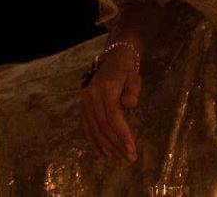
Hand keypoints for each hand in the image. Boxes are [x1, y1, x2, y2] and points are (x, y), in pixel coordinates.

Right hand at [80, 42, 140, 162]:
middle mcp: (91, 96)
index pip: (113, 117)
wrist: (112, 59)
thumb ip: (132, 91)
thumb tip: (130, 105)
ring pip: (93, 129)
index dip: (122, 135)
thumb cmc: (126, 71)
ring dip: (106, 146)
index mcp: (105, 90)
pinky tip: (101, 154)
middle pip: (103, 126)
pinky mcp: (83, 106)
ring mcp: (85, 102)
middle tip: (130, 158)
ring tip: (119, 158)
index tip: (132, 150)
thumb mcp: (134, 77)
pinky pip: (86, 127)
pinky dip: (93, 142)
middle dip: (116, 144)